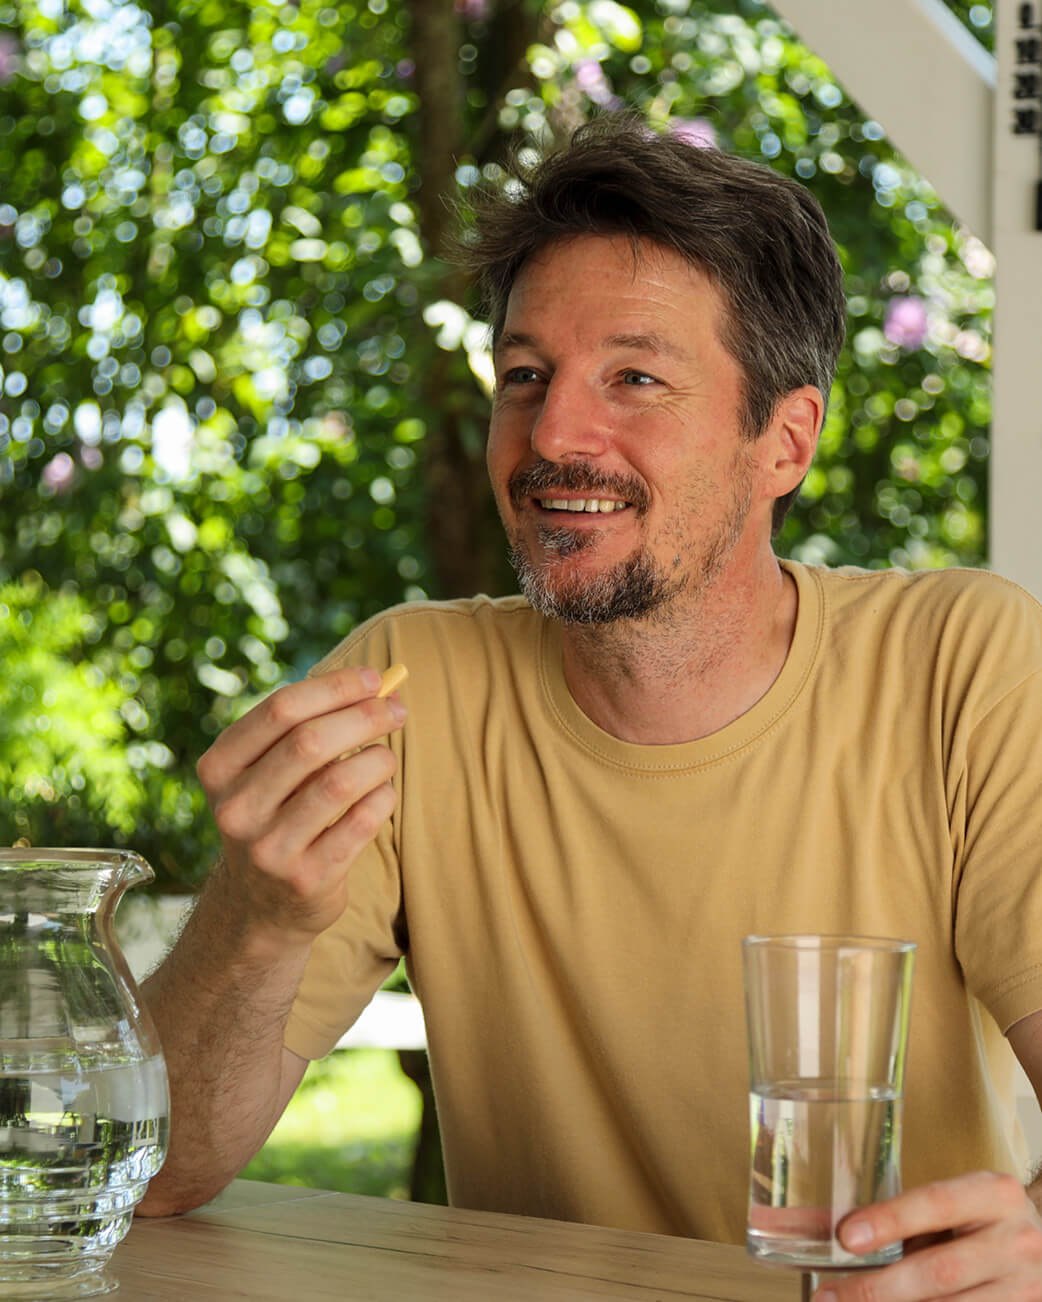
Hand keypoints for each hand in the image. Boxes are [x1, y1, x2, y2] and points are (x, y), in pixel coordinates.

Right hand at [196, 665, 405, 947]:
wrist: (260, 905)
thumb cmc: (278, 813)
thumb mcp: (269, 771)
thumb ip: (309, 726)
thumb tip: (380, 685)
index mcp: (220, 768)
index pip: (281, 709)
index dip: (334, 688)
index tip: (373, 679)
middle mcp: (236, 808)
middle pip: (311, 742)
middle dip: (364, 717)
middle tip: (397, 710)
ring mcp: (268, 848)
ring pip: (339, 783)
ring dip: (377, 759)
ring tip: (386, 758)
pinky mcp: (306, 879)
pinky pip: (361, 822)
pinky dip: (382, 798)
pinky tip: (383, 794)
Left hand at [814, 1172, 1041, 1299]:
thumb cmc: (978, 1224)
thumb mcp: (945, 1208)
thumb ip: (886, 1218)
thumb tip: (797, 1223)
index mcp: (993, 1194)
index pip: (936, 1203)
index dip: (891, 1220)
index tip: (846, 1236)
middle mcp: (1016, 1240)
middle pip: (940, 1270)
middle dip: (878, 1288)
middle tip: (829, 1297)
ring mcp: (1026, 1288)